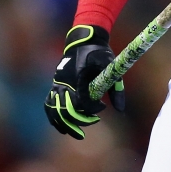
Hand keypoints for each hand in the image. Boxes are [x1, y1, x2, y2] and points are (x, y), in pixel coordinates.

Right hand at [44, 25, 124, 139]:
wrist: (83, 38)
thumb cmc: (98, 51)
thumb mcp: (110, 65)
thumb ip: (116, 87)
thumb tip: (120, 109)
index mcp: (78, 76)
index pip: (81, 101)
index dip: (91, 109)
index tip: (102, 109)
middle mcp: (64, 81)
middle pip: (66, 109)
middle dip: (78, 120)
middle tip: (93, 122)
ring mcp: (57, 83)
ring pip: (54, 109)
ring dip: (64, 123)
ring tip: (76, 133)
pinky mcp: (55, 84)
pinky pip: (49, 104)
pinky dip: (54, 116)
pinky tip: (62, 127)